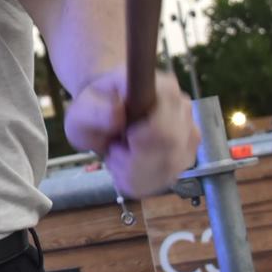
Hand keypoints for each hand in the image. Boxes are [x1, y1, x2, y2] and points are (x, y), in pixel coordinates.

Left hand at [63, 68, 199, 200]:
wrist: (106, 110)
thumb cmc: (97, 106)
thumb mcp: (84, 106)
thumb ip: (96, 110)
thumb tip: (117, 115)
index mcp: (164, 90)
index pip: (167, 127)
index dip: (142, 142)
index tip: (122, 138)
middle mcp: (183, 111)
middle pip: (170, 154)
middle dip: (134, 161)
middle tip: (114, 148)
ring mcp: (188, 136)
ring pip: (168, 172)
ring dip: (135, 172)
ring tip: (120, 155)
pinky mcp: (184, 158)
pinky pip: (163, 182)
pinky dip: (139, 181)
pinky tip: (127, 167)